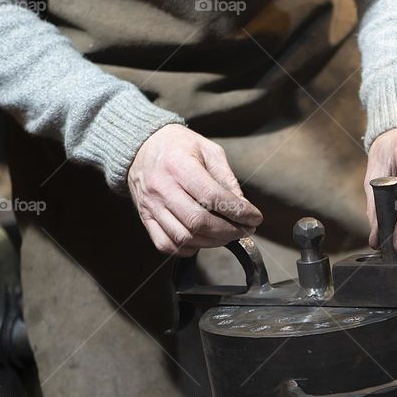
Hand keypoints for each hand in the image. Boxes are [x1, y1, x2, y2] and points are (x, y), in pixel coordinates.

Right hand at [128, 124, 262, 255]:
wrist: (141, 146)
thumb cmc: (179, 146)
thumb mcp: (208, 151)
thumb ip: (226, 179)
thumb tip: (243, 207)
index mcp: (178, 165)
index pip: (213, 196)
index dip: (238, 212)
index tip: (255, 218)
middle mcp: (161, 187)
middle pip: (198, 221)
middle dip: (229, 231)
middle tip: (244, 230)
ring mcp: (150, 205)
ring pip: (183, 237)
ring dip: (212, 242)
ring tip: (227, 235)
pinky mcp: (144, 218)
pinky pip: (165, 244)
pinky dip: (187, 249)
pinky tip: (202, 240)